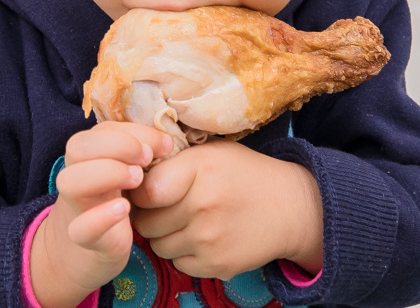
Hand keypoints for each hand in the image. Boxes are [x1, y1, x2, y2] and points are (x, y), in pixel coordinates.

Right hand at [30, 121, 174, 307]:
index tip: (164, 146)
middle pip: (77, 146)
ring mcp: (77, 207)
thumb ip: (144, 152)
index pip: (101, 130)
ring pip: (70, 181)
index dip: (134, 132)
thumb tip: (167, 142)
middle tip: (146, 160)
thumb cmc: (120, 199)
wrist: (95, 247)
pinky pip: (80, 228)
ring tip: (137, 179)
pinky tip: (124, 209)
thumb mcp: (131, 171)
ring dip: (107, 173)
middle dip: (117, 146)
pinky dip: (100, 217)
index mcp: (90, 155)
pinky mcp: (84, 239)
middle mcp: (78, 175)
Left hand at [129, 140, 323, 279]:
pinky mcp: (217, 265)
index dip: (140, 191)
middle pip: (146, 222)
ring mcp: (210, 239)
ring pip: (158, 246)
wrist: (290, 207)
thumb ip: (173, 161)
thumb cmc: (245, 174)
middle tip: (167, 207)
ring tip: (187, 220)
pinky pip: (178, 263)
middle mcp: (204, 205)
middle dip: (150, 215)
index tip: (149, 189)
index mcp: (202, 169)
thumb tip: (129, 176)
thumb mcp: (213, 153)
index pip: (145, 191)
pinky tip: (203, 237)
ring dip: (165, 236)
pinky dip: (184, 253)